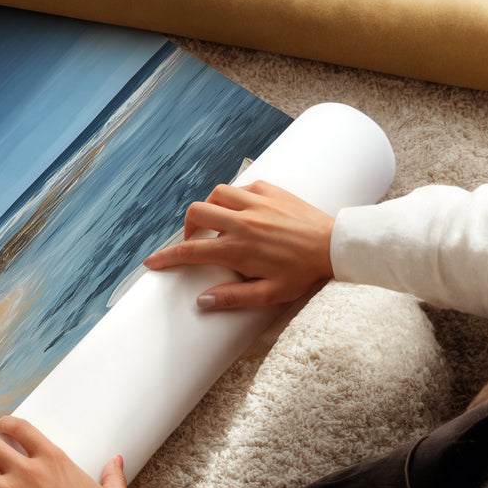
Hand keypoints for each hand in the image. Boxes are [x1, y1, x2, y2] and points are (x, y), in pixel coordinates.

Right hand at [143, 180, 334, 309]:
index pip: (190, 252)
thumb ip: (233, 298)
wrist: (335, 246)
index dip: (166, 257)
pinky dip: (234, 198)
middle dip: (187, 228)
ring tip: (218, 223)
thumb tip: (202, 301)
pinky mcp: (270, 190)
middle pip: (196, 213)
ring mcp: (256, 202)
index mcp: (238, 248)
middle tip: (196, 241)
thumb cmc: (303, 273)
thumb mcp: (270, 294)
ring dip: (210, 208)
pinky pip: (241, 187)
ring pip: (215, 194)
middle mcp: (242, 221)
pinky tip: (243, 211)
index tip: (152, 262)